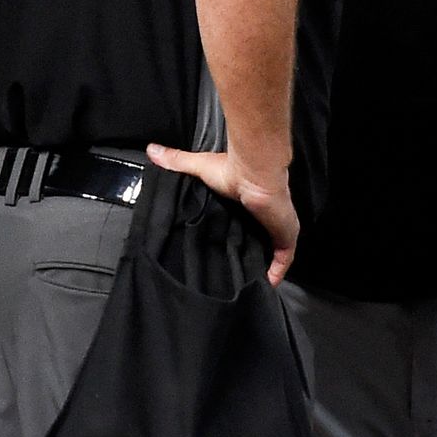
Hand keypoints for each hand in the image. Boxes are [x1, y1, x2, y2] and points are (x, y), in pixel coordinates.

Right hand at [146, 144, 295, 284]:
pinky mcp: (284, 235)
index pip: (244, 223)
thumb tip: (152, 151)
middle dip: (248, 255)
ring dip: (261, 265)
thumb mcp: (199, 167)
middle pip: (258, 240)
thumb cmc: (231, 169)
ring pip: (271, 252)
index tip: (224, 251)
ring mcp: (277, 226)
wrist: (254, 172)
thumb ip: (177, 162)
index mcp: (248, 202)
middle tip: (233, 273)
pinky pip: (283, 259)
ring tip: (247, 283)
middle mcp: (265, 216)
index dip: (237, 236)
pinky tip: (266, 285)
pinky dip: (275, 272)